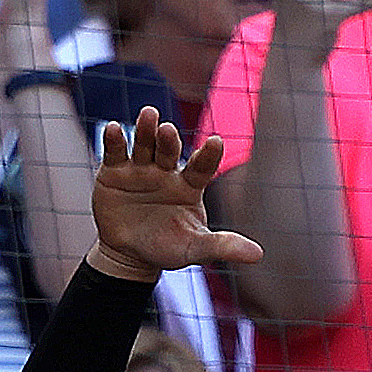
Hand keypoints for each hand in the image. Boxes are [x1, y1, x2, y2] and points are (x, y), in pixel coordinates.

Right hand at [90, 110, 264, 277]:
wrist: (129, 254)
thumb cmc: (168, 248)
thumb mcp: (195, 249)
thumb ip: (223, 246)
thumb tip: (258, 255)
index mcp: (190, 185)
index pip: (202, 166)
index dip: (208, 155)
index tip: (216, 142)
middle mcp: (166, 170)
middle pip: (169, 149)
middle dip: (168, 140)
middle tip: (167, 129)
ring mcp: (140, 168)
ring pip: (144, 144)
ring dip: (145, 130)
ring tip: (148, 115)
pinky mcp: (115, 171)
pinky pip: (115, 152)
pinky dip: (114, 140)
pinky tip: (114, 129)